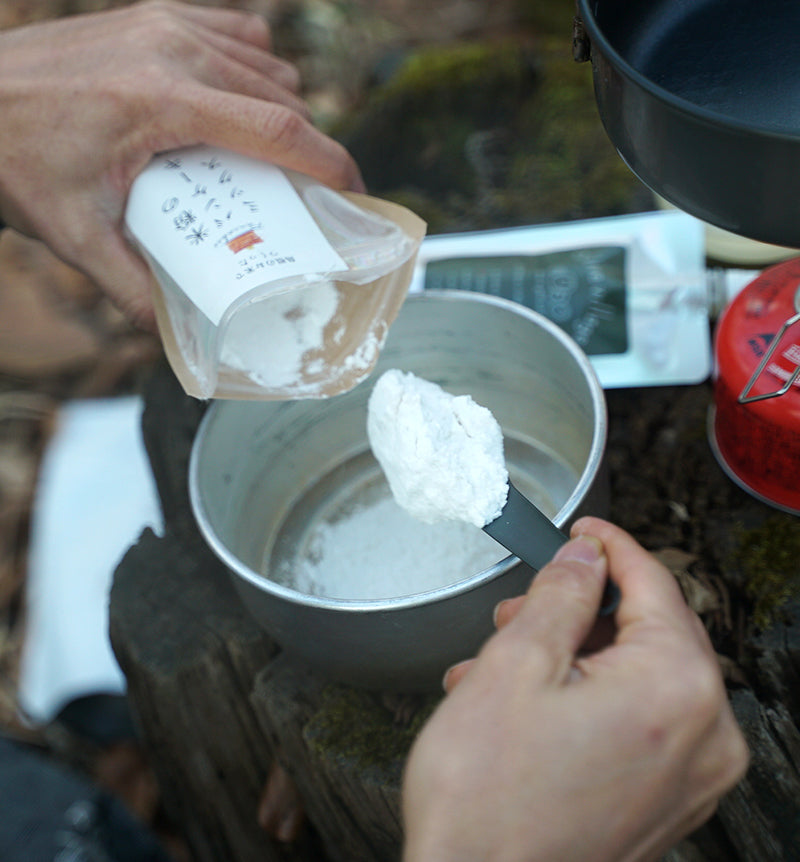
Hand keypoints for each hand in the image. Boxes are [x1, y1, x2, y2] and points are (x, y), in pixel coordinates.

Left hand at [0, 1, 363, 327]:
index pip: (282, 130)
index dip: (333, 163)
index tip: (356, 194)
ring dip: (283, 112)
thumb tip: (174, 336)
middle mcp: (176, 49)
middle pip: (283, 101)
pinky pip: (238, 34)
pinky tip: (242, 105)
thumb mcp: (76, 236)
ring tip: (271, 160)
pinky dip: (256, 70)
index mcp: (166, 100)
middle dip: (309, 149)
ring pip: (267, 66)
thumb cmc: (15, 158)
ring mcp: (166, 23)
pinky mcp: (155, 14)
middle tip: (306, 196)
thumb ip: (132, 291)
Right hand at [402, 517, 748, 861]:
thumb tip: (585, 559)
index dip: (610, 546)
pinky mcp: (666, 803)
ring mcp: (690, 778)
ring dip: (574, 656)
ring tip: (504, 663)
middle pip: (650, 631)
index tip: (582, 532)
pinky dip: (588, 698)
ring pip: (637, 676)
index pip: (654, 585)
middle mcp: (705, 738)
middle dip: (581, 609)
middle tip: (522, 607)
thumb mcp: (516, 663)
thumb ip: (561, 595)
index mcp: (677, 690)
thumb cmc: (486, 796)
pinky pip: (638, 722)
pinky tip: (527, 704)